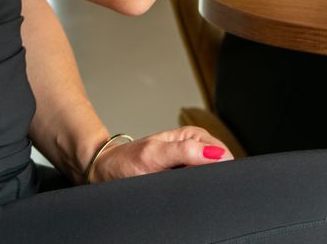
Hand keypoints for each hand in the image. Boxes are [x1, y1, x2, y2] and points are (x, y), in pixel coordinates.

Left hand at [88, 126, 232, 182]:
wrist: (104, 172)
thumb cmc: (124, 160)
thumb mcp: (155, 154)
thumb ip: (186, 152)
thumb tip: (217, 154)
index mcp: (193, 136)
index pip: (222, 152)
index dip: (221, 166)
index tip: (208, 177)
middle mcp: (193, 148)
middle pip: (218, 166)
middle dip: (209, 178)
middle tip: (185, 183)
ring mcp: (187, 164)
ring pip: (206, 178)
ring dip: (198, 185)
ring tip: (177, 185)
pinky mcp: (180, 177)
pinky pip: (194, 186)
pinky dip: (189, 190)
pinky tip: (177, 190)